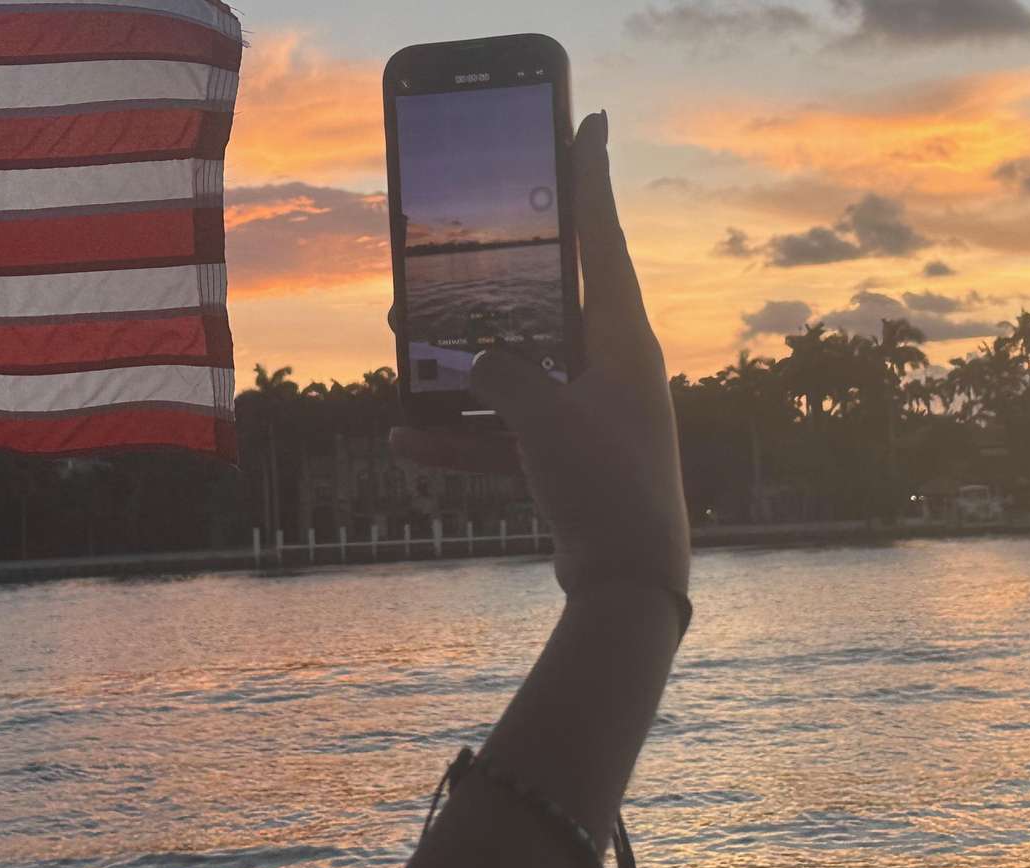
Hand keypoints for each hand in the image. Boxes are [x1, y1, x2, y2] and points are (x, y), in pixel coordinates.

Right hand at [391, 112, 690, 597]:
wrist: (631, 581)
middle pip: (542, 307)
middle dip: (484, 292)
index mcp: (624, 340)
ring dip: (457, 371)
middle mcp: (612, 369)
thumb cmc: (604, 485)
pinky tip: (405, 441)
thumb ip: (501, 373)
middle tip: (438, 263)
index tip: (585, 122)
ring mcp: (592, 415)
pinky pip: (507, 434)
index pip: (602, 239)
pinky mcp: (571, 460)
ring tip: (398, 350)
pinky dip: (464, 437)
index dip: (589, 179)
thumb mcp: (542, 415)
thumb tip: (476, 362)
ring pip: (515, 373)